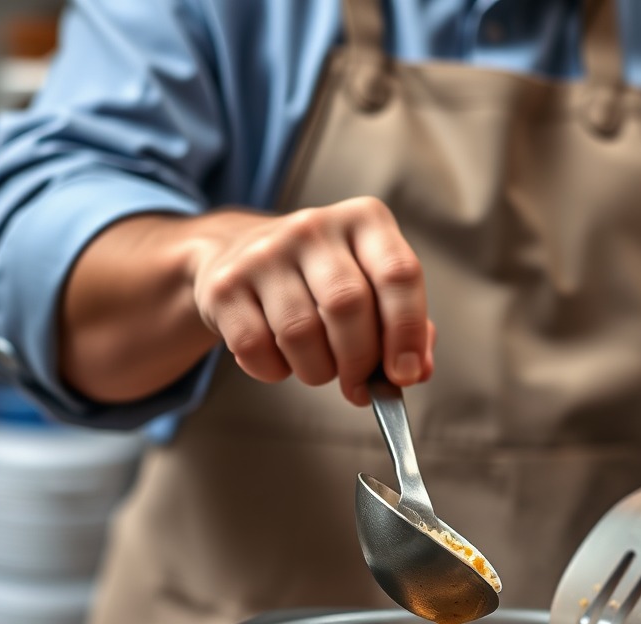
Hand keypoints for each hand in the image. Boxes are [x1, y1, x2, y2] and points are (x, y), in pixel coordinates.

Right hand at [188, 197, 434, 404]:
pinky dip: (274, 371)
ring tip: (318, 368)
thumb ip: (405, 329)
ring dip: (317, 371)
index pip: (399, 274)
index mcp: (365, 221)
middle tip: (358, 385)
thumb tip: (416, 371)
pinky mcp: (225, 284)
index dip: (406, 332)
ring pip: (301, 332)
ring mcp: (264, 252)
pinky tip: (279, 360)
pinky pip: (256, 347)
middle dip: (359, 361)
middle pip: (348, 305)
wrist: (237, 255)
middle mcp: (314, 227)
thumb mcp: (372, 288)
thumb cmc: (321, 282)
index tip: (404, 374)